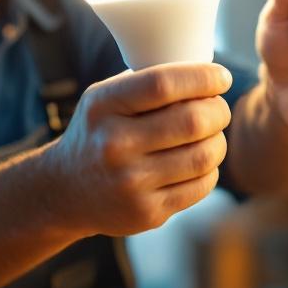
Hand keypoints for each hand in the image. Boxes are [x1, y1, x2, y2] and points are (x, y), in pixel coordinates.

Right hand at [42, 63, 232, 236]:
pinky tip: (200, 161)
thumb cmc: (99, 132)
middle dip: (218, 111)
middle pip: (192, 121)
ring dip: (218, 141)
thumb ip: (146, 83)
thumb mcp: (105, 98)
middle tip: (218, 108)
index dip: (202, 78)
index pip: (162, 84)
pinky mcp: (147, 213)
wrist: (66, 189)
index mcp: (103, 107)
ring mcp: (130, 183)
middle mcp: (114, 145)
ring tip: (212, 135)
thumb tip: (205, 74)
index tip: (221, 77)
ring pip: (204, 156)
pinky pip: (201, 185)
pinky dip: (210, 169)